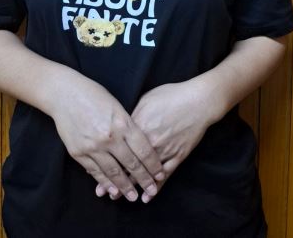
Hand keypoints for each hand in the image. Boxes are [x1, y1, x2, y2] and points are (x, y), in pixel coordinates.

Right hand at [49, 70, 164, 201]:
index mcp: (122, 123)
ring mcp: (93, 146)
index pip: (143, 150)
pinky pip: (95, 171)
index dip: (153, 165)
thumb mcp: (117, 106)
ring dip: (125, 187)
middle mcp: (109, 137)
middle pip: (131, 164)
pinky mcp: (78, 152)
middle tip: (152, 190)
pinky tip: (112, 190)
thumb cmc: (93, 94)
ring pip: (113, 172)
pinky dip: (105, 182)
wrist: (65, 94)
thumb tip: (139, 145)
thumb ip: (127, 125)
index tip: (160, 174)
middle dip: (143, 179)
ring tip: (133, 196)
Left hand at [97, 80, 212, 202]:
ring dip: (132, 186)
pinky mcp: (178, 156)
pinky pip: (165, 175)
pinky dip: (156, 187)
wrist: (198, 101)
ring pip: (145, 173)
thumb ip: (132, 116)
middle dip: (116, 179)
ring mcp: (164, 150)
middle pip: (129, 164)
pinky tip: (147, 197)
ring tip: (120, 196)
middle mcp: (149, 142)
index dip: (107, 160)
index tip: (95, 171)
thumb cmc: (171, 95)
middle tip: (105, 192)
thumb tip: (120, 125)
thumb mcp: (147, 100)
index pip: (119, 148)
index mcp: (139, 126)